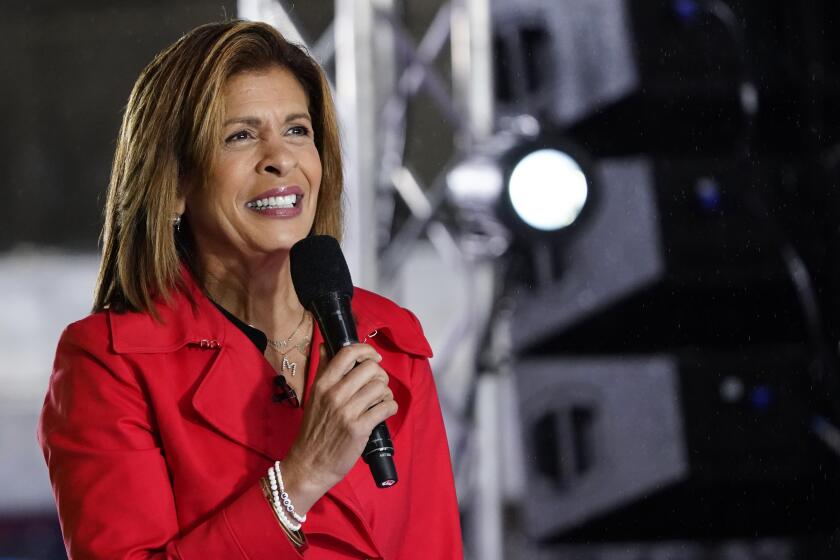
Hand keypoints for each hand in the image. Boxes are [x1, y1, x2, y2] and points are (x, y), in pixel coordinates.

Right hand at [280, 343, 396, 513]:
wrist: (310, 464)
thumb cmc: (313, 430)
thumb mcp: (313, 396)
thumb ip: (322, 370)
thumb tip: (325, 345)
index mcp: (323, 384)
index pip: (348, 353)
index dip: (366, 351)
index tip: (373, 358)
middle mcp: (334, 394)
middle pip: (370, 368)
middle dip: (380, 374)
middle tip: (378, 384)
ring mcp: (347, 412)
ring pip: (380, 387)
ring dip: (386, 393)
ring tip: (380, 400)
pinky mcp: (359, 429)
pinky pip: (386, 407)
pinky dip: (390, 407)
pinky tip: (384, 411)